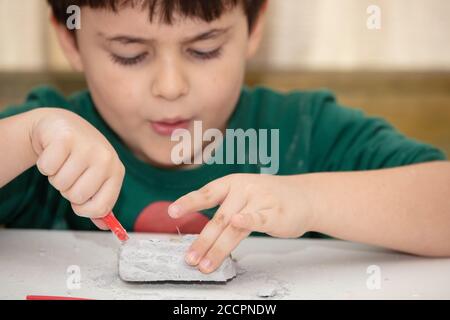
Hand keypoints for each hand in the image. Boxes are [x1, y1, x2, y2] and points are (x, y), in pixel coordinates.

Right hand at [30, 108, 124, 229]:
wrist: (63, 125)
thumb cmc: (81, 156)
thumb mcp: (97, 177)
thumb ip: (100, 202)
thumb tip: (105, 226)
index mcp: (116, 171)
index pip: (101, 207)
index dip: (84, 210)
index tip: (79, 201)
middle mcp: (106, 158)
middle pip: (77, 197)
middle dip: (67, 190)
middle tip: (70, 173)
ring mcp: (87, 147)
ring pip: (60, 184)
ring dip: (56, 177)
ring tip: (63, 162)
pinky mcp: (65, 138)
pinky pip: (46, 168)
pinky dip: (44, 164)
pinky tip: (53, 153)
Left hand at [168, 173, 313, 272]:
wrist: (304, 196)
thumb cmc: (269, 198)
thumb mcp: (245, 194)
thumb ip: (225, 209)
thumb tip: (203, 238)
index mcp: (232, 183)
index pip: (206, 193)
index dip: (189, 202)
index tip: (172, 211)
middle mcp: (243, 189)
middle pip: (218, 218)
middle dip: (202, 241)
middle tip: (190, 258)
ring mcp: (259, 200)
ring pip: (233, 226)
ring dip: (217, 247)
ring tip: (205, 264)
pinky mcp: (274, 212)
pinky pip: (258, 218)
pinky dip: (247, 220)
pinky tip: (237, 223)